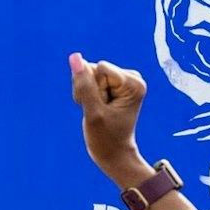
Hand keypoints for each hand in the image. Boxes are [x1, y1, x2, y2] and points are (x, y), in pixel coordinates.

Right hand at [68, 53, 151, 183]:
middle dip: (88, 89)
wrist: (113, 153)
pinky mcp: (113, 83)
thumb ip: (83, 84)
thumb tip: (75, 56)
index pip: (99, 68)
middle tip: (97, 111)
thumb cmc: (105, 137)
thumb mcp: (92, 111)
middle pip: (94, 68)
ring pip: (88, 73)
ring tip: (97, 111)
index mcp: (134, 83)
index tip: (101, 107)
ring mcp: (123, 80)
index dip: (93, 88)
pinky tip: (95, 107)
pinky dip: (86, 93)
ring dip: (86, 93)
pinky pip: (88, 77)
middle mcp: (132, 78)